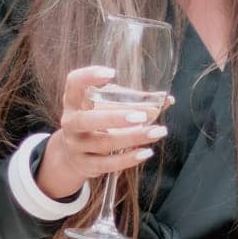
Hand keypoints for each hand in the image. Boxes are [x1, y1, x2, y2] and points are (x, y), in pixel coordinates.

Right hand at [36, 65, 172, 197]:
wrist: (72, 156)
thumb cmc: (96, 122)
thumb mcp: (106, 107)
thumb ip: (133, 100)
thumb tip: (167, 100)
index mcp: (73, 101)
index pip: (73, 83)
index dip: (88, 77)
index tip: (111, 73)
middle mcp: (70, 122)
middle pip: (86, 120)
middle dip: (115, 118)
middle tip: (142, 115)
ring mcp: (75, 146)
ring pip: (103, 144)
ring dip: (133, 138)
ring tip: (158, 131)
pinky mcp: (85, 165)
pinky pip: (107, 164)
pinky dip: (127, 159)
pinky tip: (146, 152)